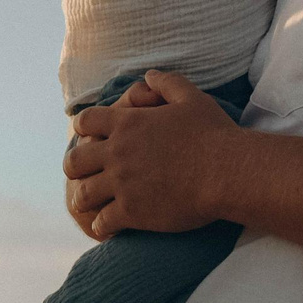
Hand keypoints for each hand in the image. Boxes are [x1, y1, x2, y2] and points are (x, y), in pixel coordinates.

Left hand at [64, 70, 237, 238]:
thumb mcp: (191, 98)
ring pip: (82, 194)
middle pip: (73, 161)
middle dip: (75, 168)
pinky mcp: (132, 212)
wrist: (229, 173)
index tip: (89, 137)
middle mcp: (117, 153)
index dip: (84, 129)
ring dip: (84, 199)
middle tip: (84, 175)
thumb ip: (167, 83)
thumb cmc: (214, 134)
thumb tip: (149, 74)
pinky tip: (109, 227)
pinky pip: (102, 222)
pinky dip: (102, 226)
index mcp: (127, 123)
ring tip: (91, 204)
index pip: (85, 122)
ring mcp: (122, 184)